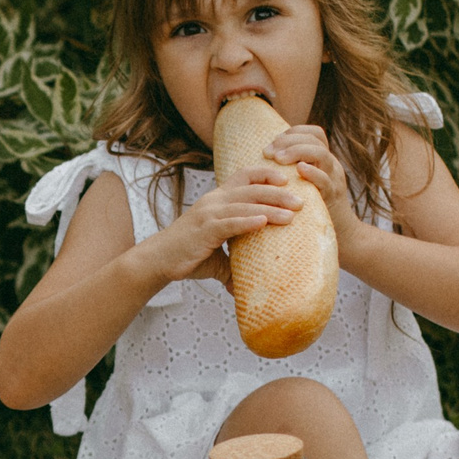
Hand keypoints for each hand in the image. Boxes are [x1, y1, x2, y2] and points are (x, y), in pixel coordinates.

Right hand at [136, 176, 303, 291]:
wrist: (158, 261)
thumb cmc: (186, 255)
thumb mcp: (215, 255)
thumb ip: (232, 262)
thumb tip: (245, 285)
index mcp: (217, 200)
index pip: (244, 176)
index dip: (266, 174)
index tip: (287, 179)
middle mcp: (213, 201)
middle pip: (251, 188)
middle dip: (278, 192)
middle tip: (300, 201)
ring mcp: (208, 214)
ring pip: (245, 204)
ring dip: (270, 207)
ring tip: (291, 214)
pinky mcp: (204, 230)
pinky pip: (230, 223)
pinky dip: (248, 221)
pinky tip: (264, 222)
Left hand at [260, 123, 376, 266]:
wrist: (341, 234)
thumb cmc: (313, 209)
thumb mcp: (304, 184)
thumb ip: (292, 170)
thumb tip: (266, 158)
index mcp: (324, 159)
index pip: (313, 132)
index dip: (292, 133)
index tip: (272, 145)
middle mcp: (331, 165)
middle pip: (315, 139)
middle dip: (289, 141)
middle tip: (269, 153)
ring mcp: (334, 179)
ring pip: (321, 154)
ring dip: (297, 152)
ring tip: (279, 159)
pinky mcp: (333, 196)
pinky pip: (326, 180)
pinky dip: (313, 173)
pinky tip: (299, 170)